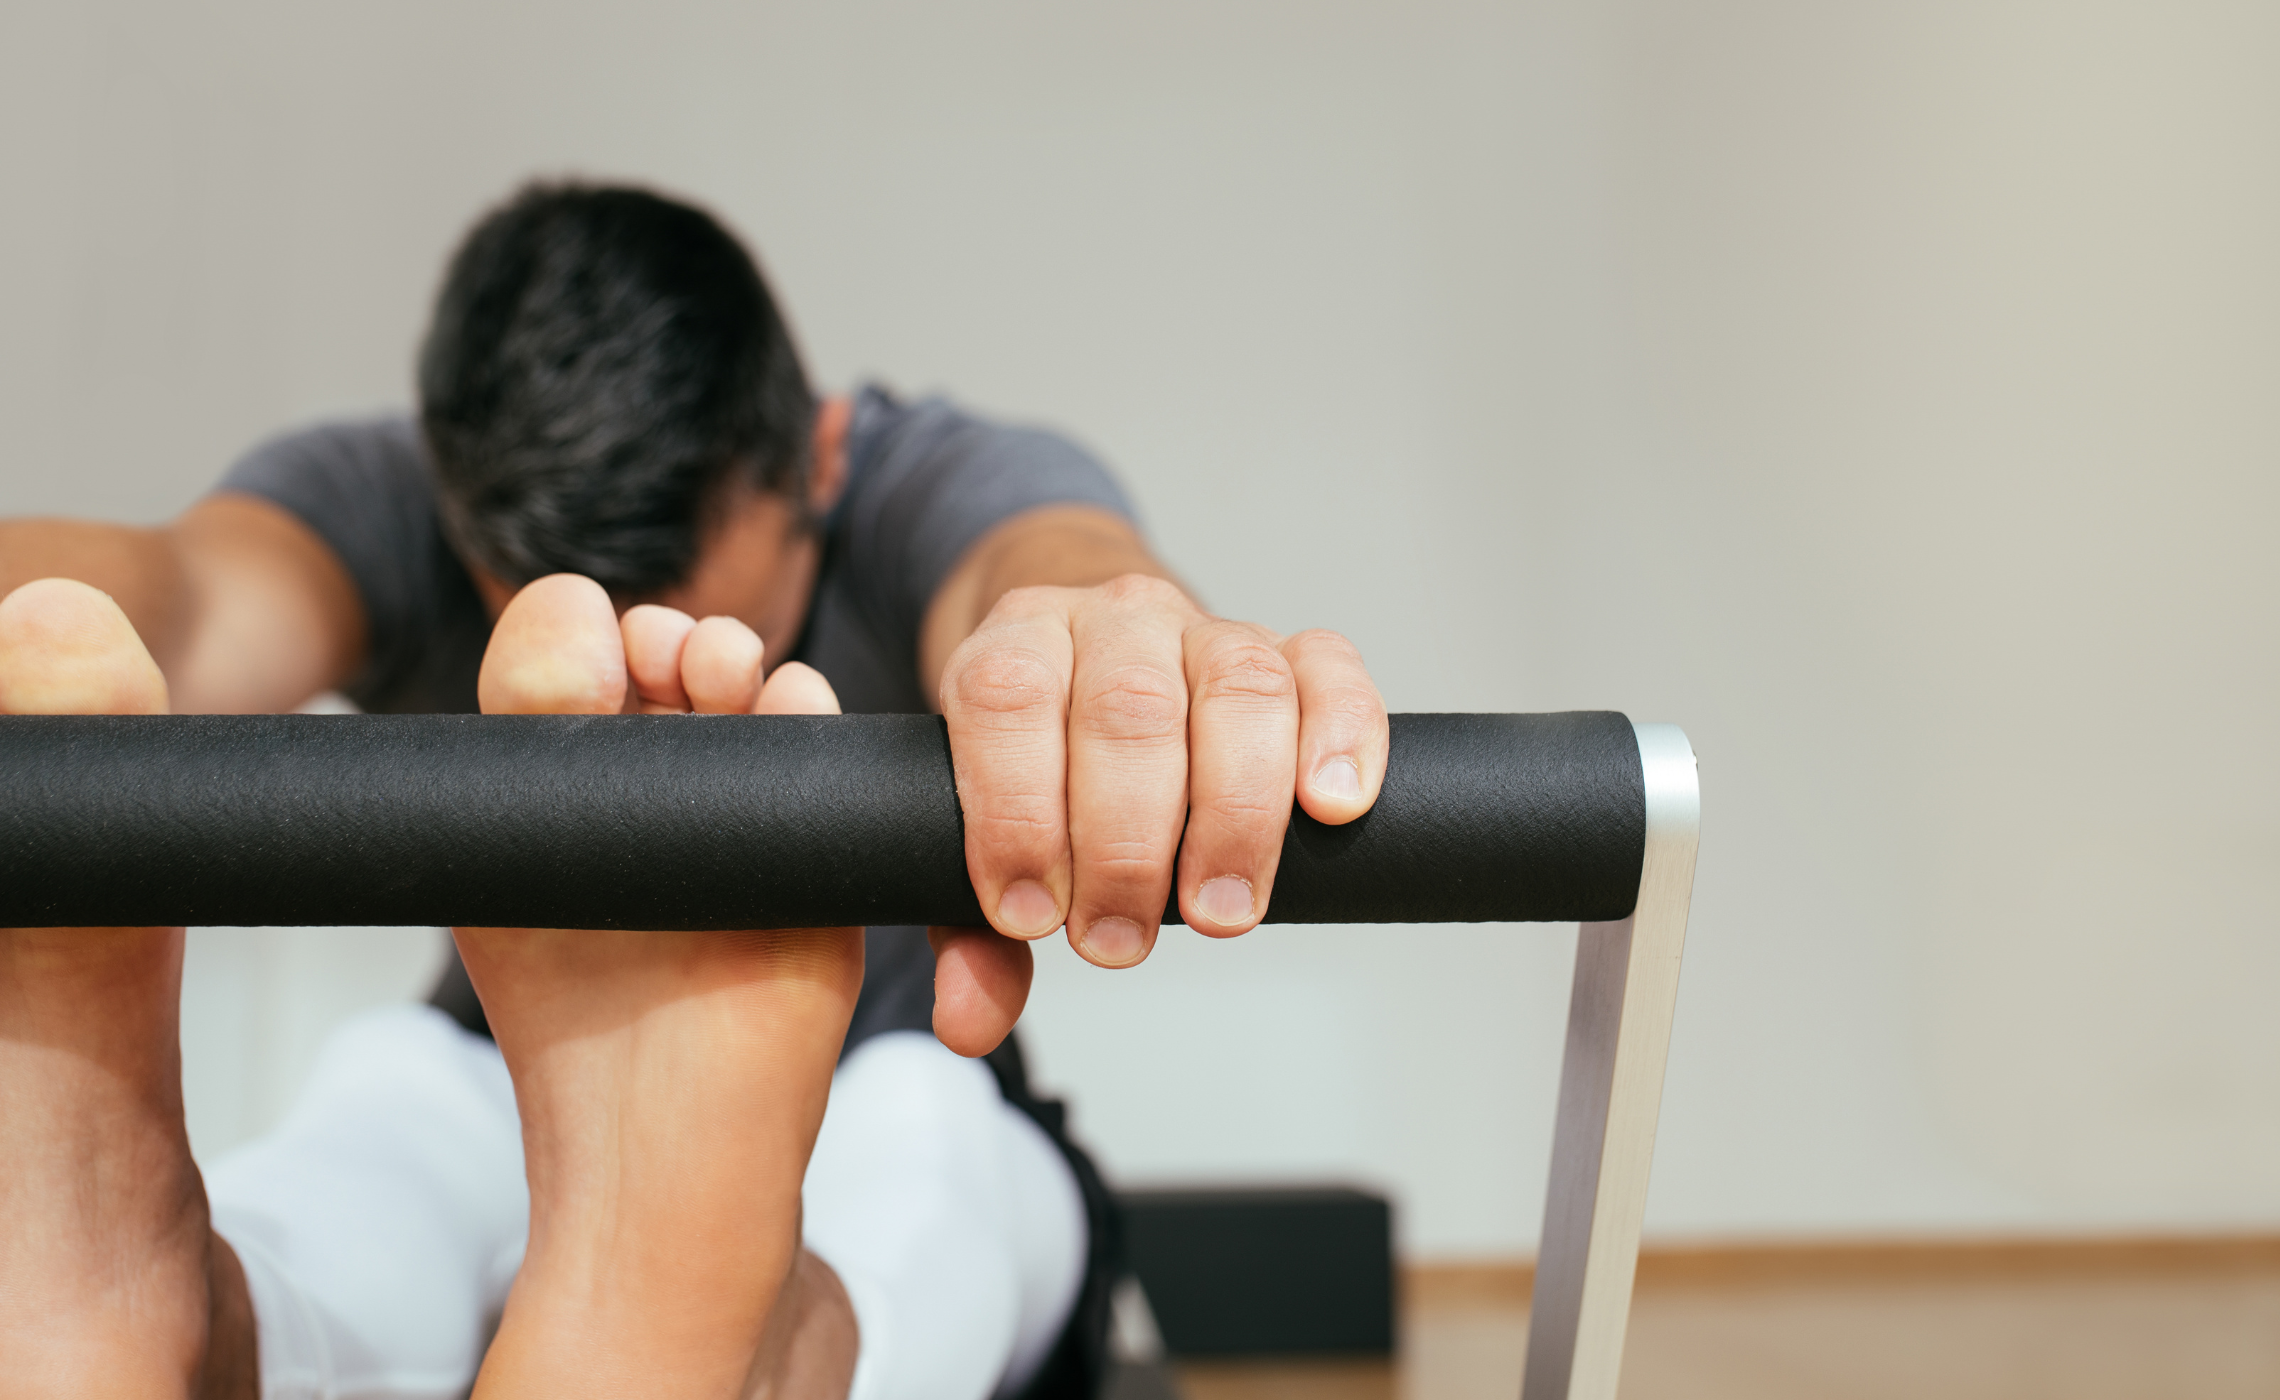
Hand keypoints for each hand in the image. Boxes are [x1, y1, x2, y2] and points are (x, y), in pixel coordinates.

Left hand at [459, 576, 859, 1399]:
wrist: (662, 1134)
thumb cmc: (571, 1021)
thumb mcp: (508, 850)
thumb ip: (523, 718)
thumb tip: (578, 606)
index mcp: (572, 785)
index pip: (585, 658)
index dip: (593, 636)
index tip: (594, 663)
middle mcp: (663, 791)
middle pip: (678, 658)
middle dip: (674, 637)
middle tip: (668, 663)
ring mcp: (748, 820)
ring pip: (762, 688)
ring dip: (742, 662)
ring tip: (724, 683)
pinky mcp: (819, 853)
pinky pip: (828, 750)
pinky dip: (806, 712)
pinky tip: (781, 718)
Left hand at [930, 572, 1386, 1054]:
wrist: (1084, 659)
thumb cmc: (1034, 759)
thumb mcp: (974, 831)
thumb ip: (967, 927)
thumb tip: (972, 1020)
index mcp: (1017, 641)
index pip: (1009, 697)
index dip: (1017, 810)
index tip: (1030, 913)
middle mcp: (1115, 620)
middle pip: (1129, 708)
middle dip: (1125, 843)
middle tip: (1118, 939)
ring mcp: (1209, 631)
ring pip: (1239, 688)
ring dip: (1235, 813)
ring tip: (1219, 909)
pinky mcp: (1293, 653)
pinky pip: (1332, 671)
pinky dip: (1344, 736)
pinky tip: (1331, 807)